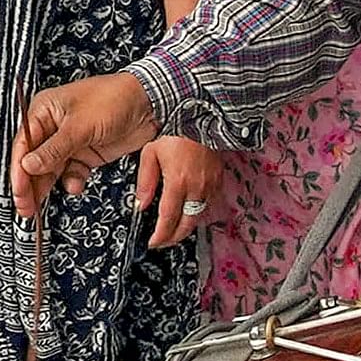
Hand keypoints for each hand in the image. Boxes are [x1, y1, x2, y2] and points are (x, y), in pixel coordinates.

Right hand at [14, 70, 160, 220]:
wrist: (149, 104)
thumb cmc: (113, 100)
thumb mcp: (80, 126)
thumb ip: (53, 150)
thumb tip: (27, 166)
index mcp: (44, 111)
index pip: (23, 144)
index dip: (19, 170)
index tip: (18, 192)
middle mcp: (52, 127)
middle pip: (33, 160)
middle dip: (28, 184)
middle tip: (24, 208)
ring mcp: (69, 142)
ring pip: (50, 170)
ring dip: (46, 187)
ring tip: (38, 208)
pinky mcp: (85, 154)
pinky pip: (71, 172)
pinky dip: (72, 182)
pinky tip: (76, 186)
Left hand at [134, 136, 219, 251]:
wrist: (202, 117)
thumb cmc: (173, 132)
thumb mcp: (151, 153)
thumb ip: (145, 181)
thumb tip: (141, 205)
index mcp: (178, 182)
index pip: (168, 219)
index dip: (160, 235)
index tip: (152, 243)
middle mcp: (197, 188)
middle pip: (187, 225)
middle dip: (173, 238)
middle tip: (161, 242)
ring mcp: (211, 185)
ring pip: (199, 217)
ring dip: (185, 227)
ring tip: (172, 230)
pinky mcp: (218, 181)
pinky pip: (208, 204)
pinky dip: (196, 212)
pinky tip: (187, 212)